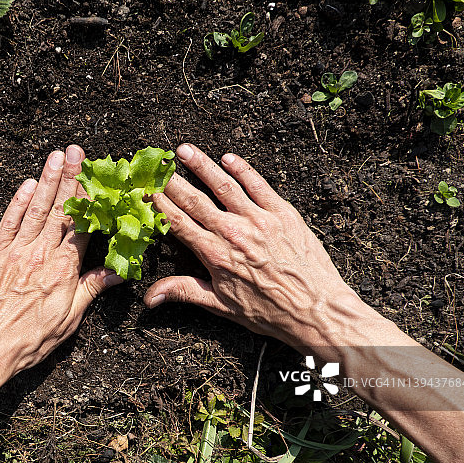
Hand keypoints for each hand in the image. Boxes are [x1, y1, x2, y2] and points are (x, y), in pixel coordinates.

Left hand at [0, 145, 122, 377]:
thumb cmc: (28, 340)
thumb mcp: (69, 321)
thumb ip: (90, 291)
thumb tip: (116, 273)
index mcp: (63, 270)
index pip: (82, 227)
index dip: (91, 200)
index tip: (98, 177)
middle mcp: (41, 254)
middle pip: (60, 210)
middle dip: (70, 178)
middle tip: (76, 151)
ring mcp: (15, 251)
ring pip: (35, 209)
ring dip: (46, 180)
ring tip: (55, 156)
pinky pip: (9, 222)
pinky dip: (18, 202)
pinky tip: (27, 184)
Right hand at [144, 144, 360, 346]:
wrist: (317, 309)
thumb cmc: (269, 312)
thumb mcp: (221, 306)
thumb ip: (184, 292)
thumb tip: (149, 297)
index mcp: (215, 255)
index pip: (179, 222)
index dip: (160, 204)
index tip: (146, 189)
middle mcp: (233, 233)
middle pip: (195, 200)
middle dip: (173, 180)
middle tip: (157, 164)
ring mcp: (258, 220)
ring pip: (224, 186)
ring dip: (202, 165)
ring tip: (184, 150)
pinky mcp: (282, 213)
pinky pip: (258, 185)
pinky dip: (242, 169)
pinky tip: (228, 158)